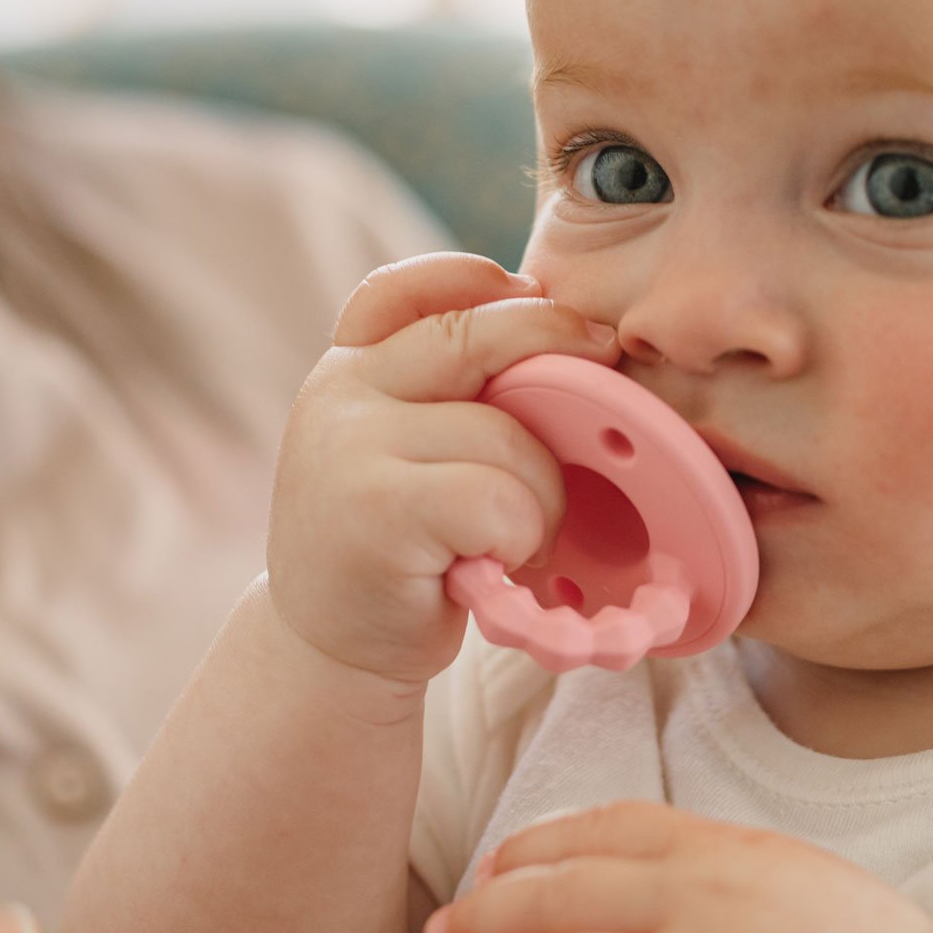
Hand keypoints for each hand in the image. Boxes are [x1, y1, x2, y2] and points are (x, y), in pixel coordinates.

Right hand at [265, 252, 619, 694]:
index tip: (535, 293)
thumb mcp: (397, 450)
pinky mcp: (380, 512)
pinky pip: (500, 499)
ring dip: (541, 495)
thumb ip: (442, 395)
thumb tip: (559, 336)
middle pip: (472, 337)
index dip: (475, 279)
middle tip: (604, 370)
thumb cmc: (393, 547)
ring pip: (505, 435)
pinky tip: (498, 563)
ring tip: (517, 537)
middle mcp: (338, 395)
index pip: (401, 290)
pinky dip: (523, 535)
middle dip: (554, 344)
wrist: (328, 653)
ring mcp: (350, 448)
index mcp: (345, 370)